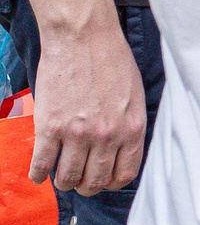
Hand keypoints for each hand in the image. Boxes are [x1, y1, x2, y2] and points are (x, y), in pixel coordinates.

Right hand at [27, 21, 145, 193]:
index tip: (103, 180)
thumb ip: (129, 125)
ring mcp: (77, 134)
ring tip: (60, 175)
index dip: (111, 182)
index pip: (124, 174)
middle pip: (94, 181)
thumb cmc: (112, 61)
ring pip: (68, 178)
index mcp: (132, 128)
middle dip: (86, 186)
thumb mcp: (135, 96)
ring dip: (63, 182)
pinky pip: (41, 165)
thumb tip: (121, 150)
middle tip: (79, 181)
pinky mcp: (50, 127)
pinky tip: (39, 173)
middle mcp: (107, 136)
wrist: (83, 38)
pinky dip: (38, 175)